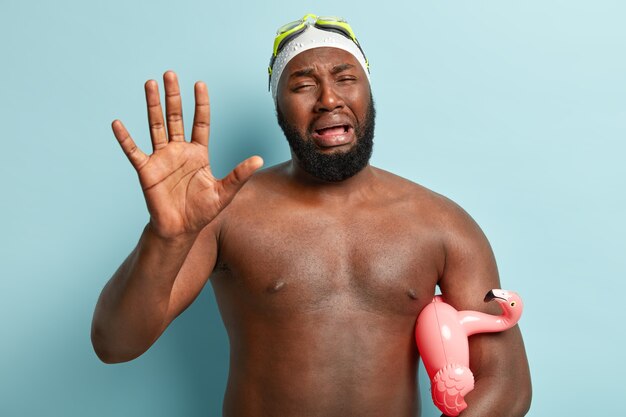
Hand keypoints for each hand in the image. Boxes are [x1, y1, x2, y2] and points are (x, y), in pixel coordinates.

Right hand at [112, 71, 262, 238]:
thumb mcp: (224, 192)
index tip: (199, 84)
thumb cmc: (202, 211)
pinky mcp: (146, 170)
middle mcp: (179, 151)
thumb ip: (239, 174)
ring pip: (156, 126)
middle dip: (173, 96)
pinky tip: (118, 123)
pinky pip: (134, 151)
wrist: (181, 230)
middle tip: (170, 73)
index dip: (200, 104)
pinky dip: (125, 138)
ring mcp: (162, 158)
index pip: (200, 122)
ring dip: (152, 105)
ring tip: (149, 83)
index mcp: (199, 153)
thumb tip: (258, 159)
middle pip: (176, 117)